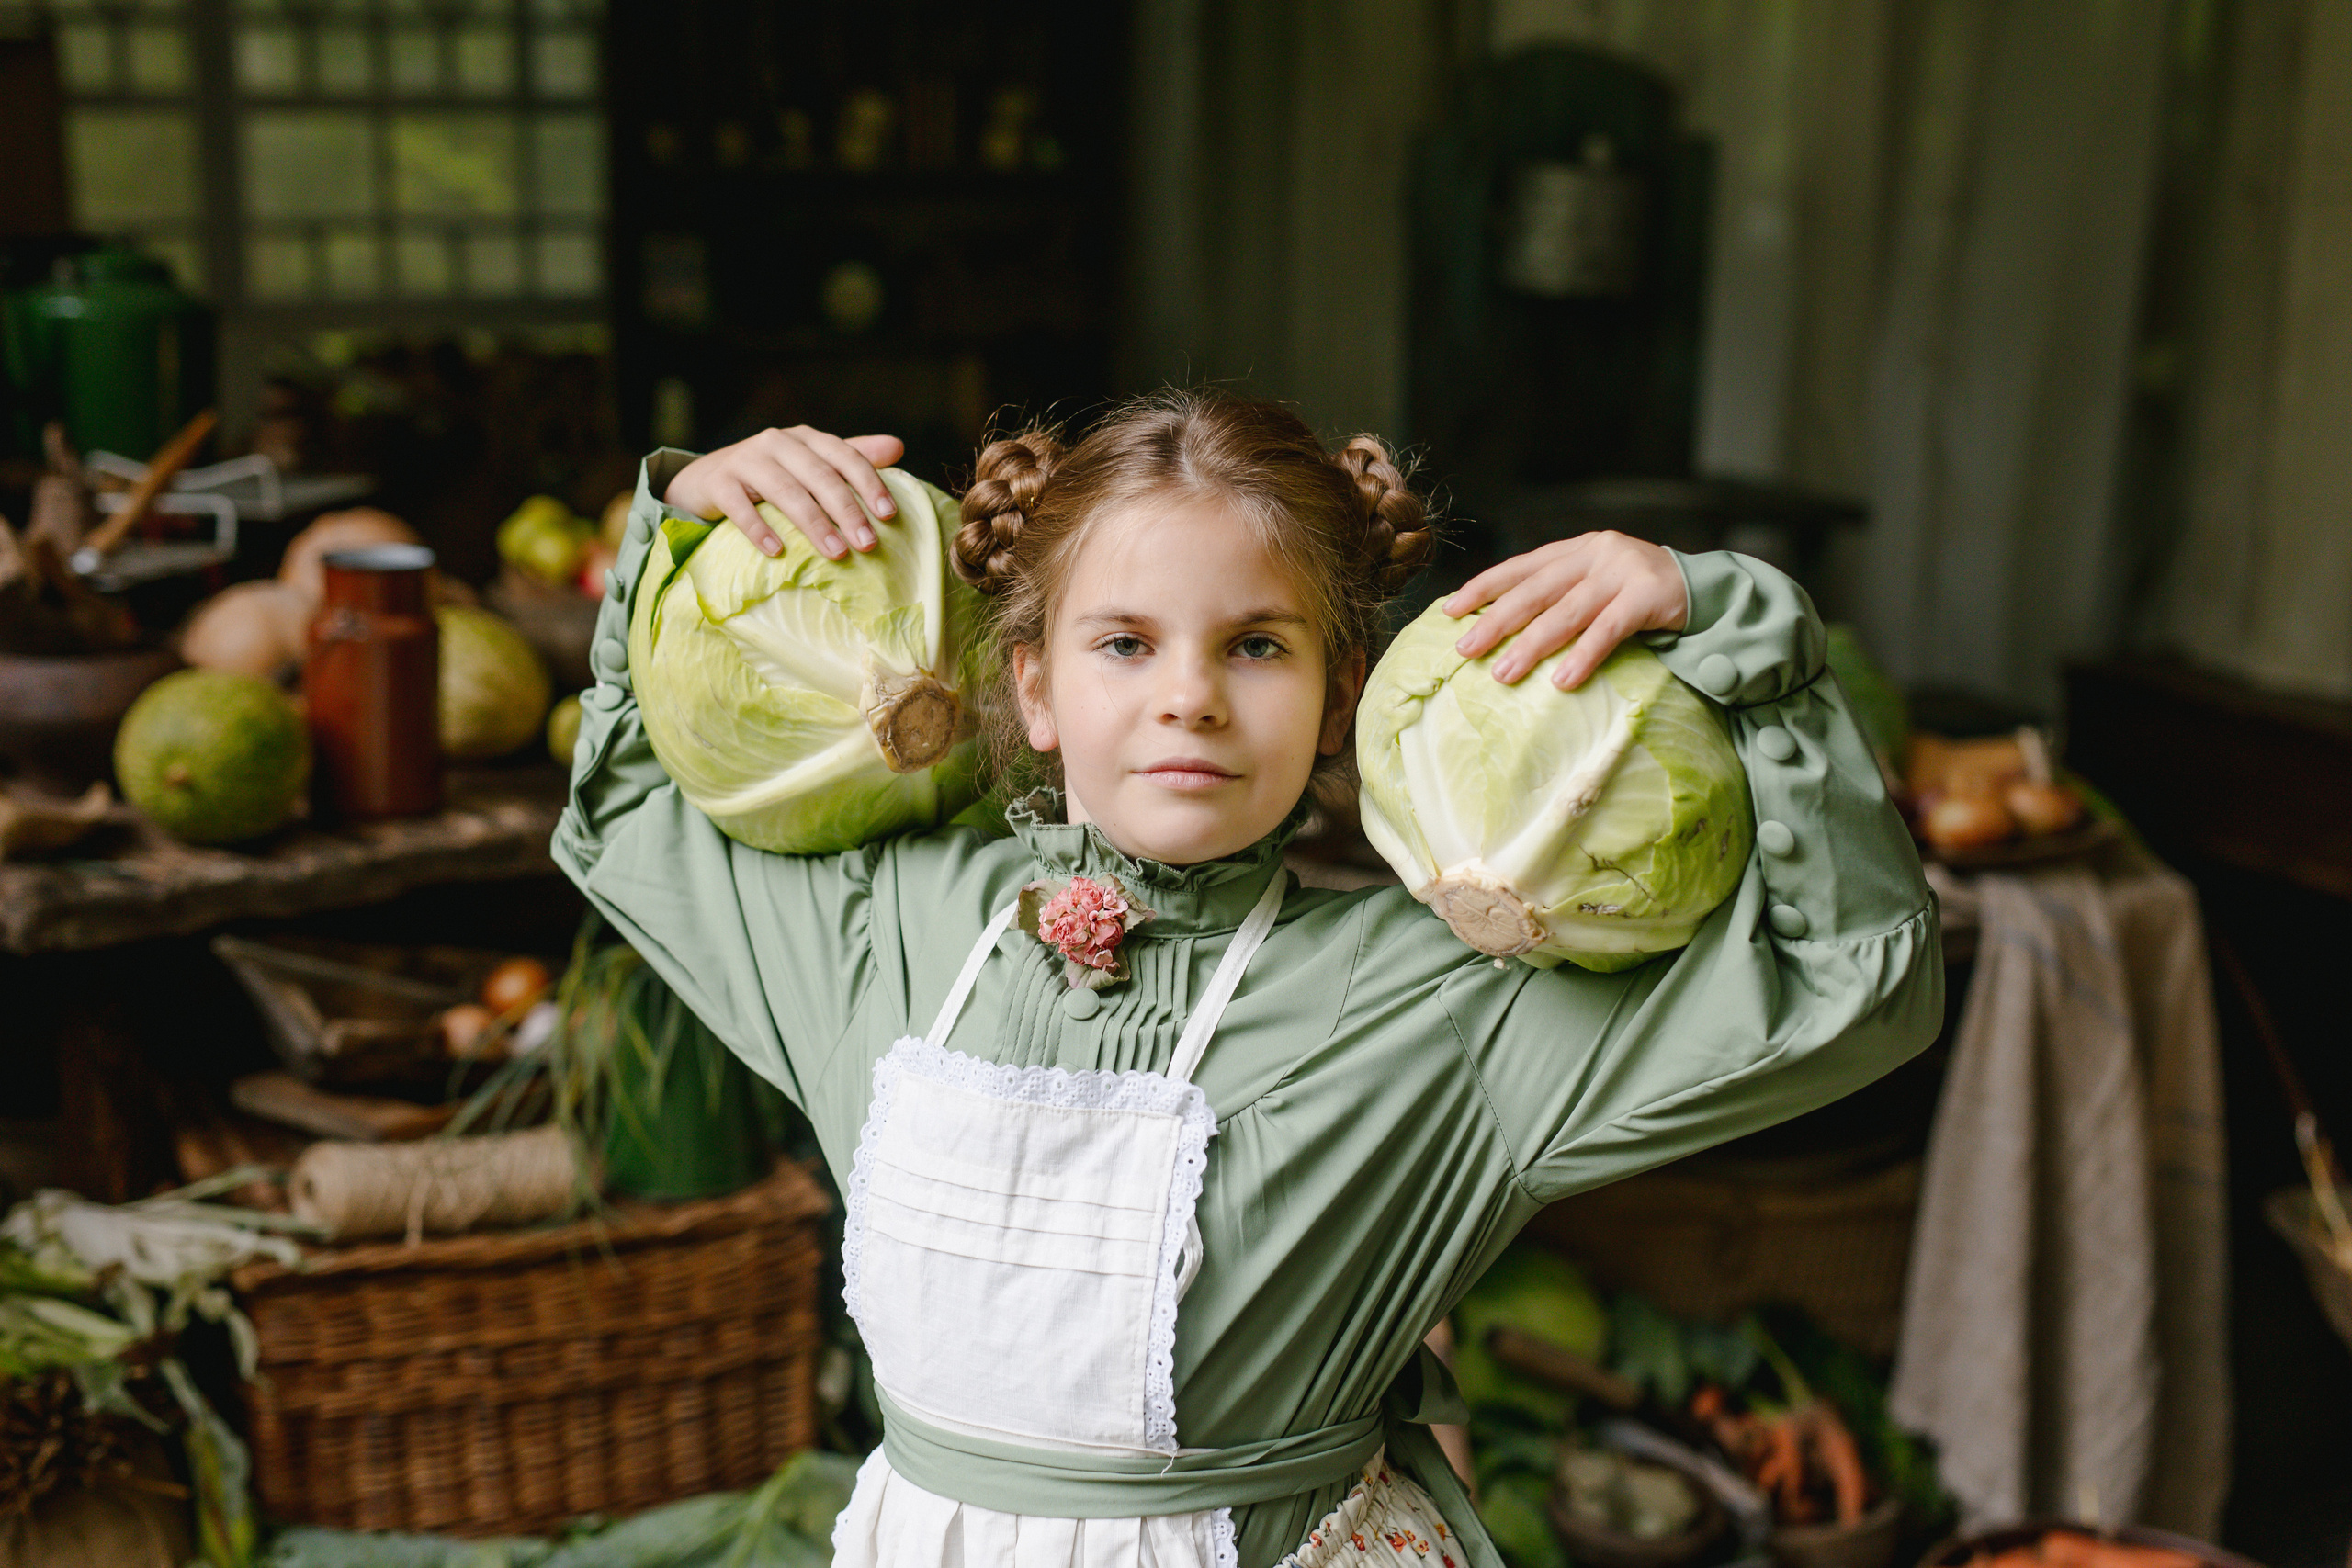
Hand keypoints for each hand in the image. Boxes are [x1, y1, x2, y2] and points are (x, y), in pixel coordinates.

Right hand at [663, 426, 905, 560]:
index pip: (845, 456)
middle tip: (868, 544)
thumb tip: (898, 447)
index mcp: (806, 438)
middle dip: (847, 510)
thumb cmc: (770, 475)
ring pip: (785, 491)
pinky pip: (740, 507)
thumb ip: (851, 457)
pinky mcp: (718, 482)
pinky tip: (776, 551)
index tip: (889, 514)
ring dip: (813, 523)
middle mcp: (778, 443)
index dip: (869, 483)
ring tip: (836, 553)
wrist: (704, 480)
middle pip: (819, 476)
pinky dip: (758, 528)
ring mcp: (745, 460)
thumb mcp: (810, 463)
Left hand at [1443, 531, 1687, 688]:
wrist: (1710, 589)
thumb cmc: (1641, 596)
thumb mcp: (1597, 585)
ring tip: (1504, 673)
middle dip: (1497, 620)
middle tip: (1466, 649)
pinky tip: (1562, 680)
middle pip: (1536, 590)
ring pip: (1567, 611)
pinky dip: (1583, 656)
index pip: (1520, 567)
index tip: (1449, 610)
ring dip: (1532, 645)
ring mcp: (1623, 571)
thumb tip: (1502, 628)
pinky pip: (1609, 630)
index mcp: (1576, 549)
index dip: (1483, 587)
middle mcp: (1595, 553)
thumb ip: (1560, 595)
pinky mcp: (1649, 595)